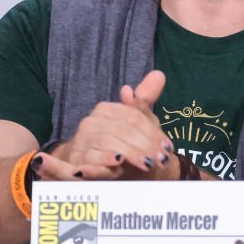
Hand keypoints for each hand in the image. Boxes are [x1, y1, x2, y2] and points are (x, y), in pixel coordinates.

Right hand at [43, 70, 176, 180]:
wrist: (95, 169)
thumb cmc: (121, 144)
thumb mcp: (136, 124)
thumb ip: (145, 101)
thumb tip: (158, 75)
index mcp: (106, 110)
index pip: (133, 117)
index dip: (152, 132)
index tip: (167, 147)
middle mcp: (92, 122)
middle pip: (123, 130)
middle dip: (146, 145)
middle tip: (161, 158)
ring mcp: (82, 140)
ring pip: (110, 143)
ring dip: (132, 154)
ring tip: (148, 163)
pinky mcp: (76, 160)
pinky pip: (91, 158)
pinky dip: (104, 160)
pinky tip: (117, 163)